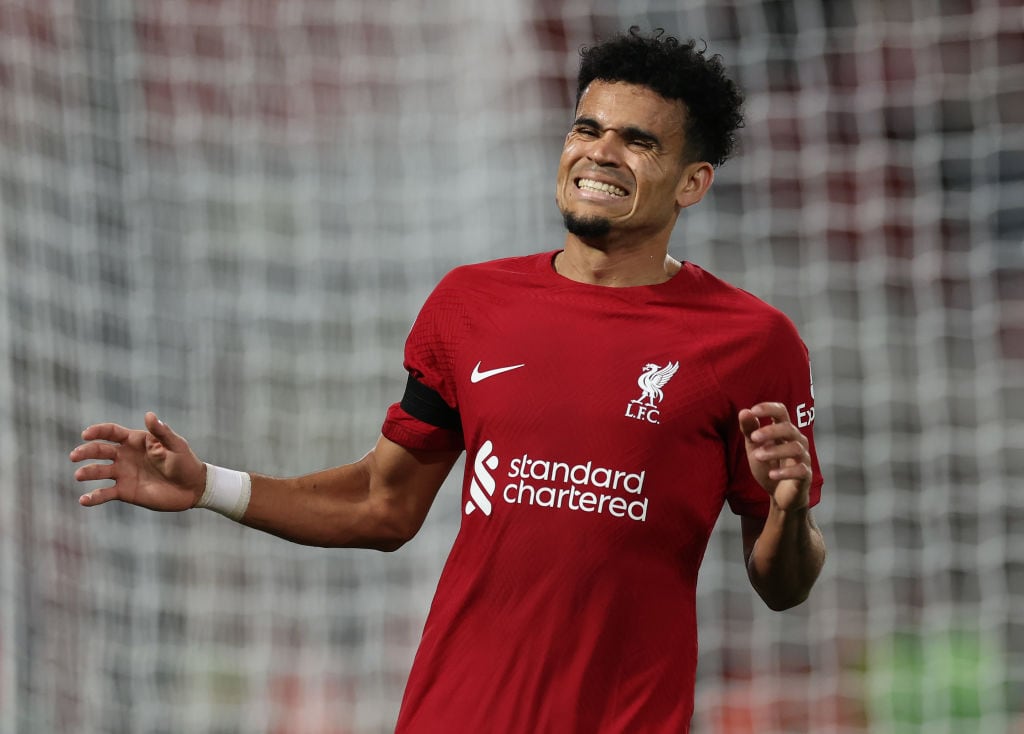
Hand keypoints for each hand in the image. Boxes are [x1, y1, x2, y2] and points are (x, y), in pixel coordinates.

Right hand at [71, 412, 205, 510]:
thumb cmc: (185, 462)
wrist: (192, 487)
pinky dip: (93, 497)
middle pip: (100, 450)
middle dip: (86, 451)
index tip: (86, 434)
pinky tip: (84, 500)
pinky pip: (105, 493)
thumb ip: (161, 432)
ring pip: (98, 471)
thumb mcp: (175, 445)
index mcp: (135, 441)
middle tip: (75, 455)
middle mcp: (125, 456)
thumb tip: (149, 415)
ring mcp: (123, 474)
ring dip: (87, 472)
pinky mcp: (125, 492)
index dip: (97, 431)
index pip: (111, 432)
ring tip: (80, 475)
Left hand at [738, 402, 811, 511]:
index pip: (781, 412)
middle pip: (789, 428)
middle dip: (770, 431)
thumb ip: (749, 430)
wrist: (779, 495)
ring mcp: (803, 457)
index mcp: (784, 431)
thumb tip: (744, 412)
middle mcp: (797, 440)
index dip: (769, 408)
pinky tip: (772, 474)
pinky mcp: (805, 475)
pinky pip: (800, 470)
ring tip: (757, 456)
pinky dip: (785, 471)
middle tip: (753, 437)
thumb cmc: (768, 465)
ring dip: (775, 451)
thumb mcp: (755, 447)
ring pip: (795, 448)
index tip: (753, 410)